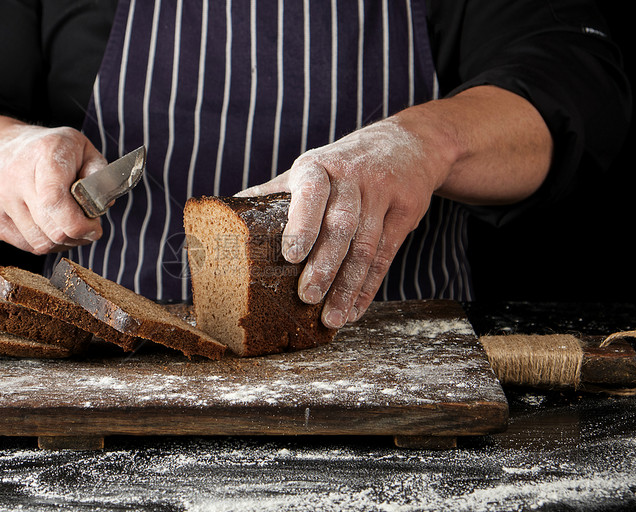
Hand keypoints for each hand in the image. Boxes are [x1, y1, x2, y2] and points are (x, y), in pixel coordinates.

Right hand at [0, 124, 106, 253]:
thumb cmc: (49, 151)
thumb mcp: (82, 148)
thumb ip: (99, 173)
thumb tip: (103, 204)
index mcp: (44, 154)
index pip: (55, 202)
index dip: (80, 224)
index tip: (94, 227)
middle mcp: (15, 176)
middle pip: (52, 230)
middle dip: (77, 235)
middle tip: (87, 226)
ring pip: (40, 244)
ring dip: (62, 242)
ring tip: (69, 225)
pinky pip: (27, 246)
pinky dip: (45, 243)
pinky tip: (50, 226)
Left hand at [237, 117, 448, 328]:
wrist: (407, 143)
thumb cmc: (343, 164)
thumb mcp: (309, 169)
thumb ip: (274, 193)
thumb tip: (228, 213)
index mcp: (318, 168)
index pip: (311, 194)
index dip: (301, 224)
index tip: (290, 255)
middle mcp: (351, 178)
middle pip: (340, 226)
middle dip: (324, 265)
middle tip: (307, 297)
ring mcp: (382, 194)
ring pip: (365, 246)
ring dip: (348, 286)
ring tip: (332, 318)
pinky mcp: (406, 211)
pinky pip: (386, 255)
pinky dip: (369, 287)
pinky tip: (354, 309)